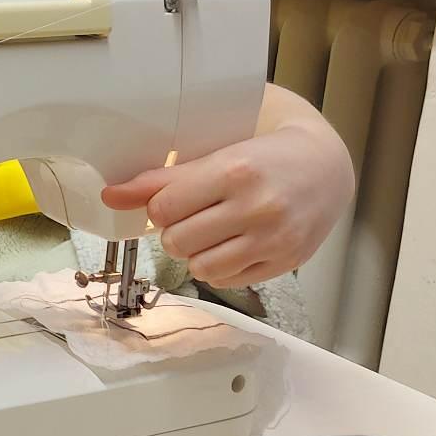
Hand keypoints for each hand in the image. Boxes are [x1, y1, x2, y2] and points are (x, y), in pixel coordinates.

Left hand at [102, 123, 353, 287]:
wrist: (326, 167)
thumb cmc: (263, 156)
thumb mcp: (216, 154)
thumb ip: (161, 178)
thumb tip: (109, 196)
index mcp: (234, 170)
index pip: (163, 208)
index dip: (159, 207)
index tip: (173, 199)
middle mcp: (256, 206)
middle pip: (176, 241)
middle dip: (176, 231)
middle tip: (194, 216)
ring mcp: (274, 239)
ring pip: (200, 267)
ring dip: (196, 253)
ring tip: (212, 232)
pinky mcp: (285, 262)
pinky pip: (226, 281)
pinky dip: (220, 268)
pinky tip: (233, 244)